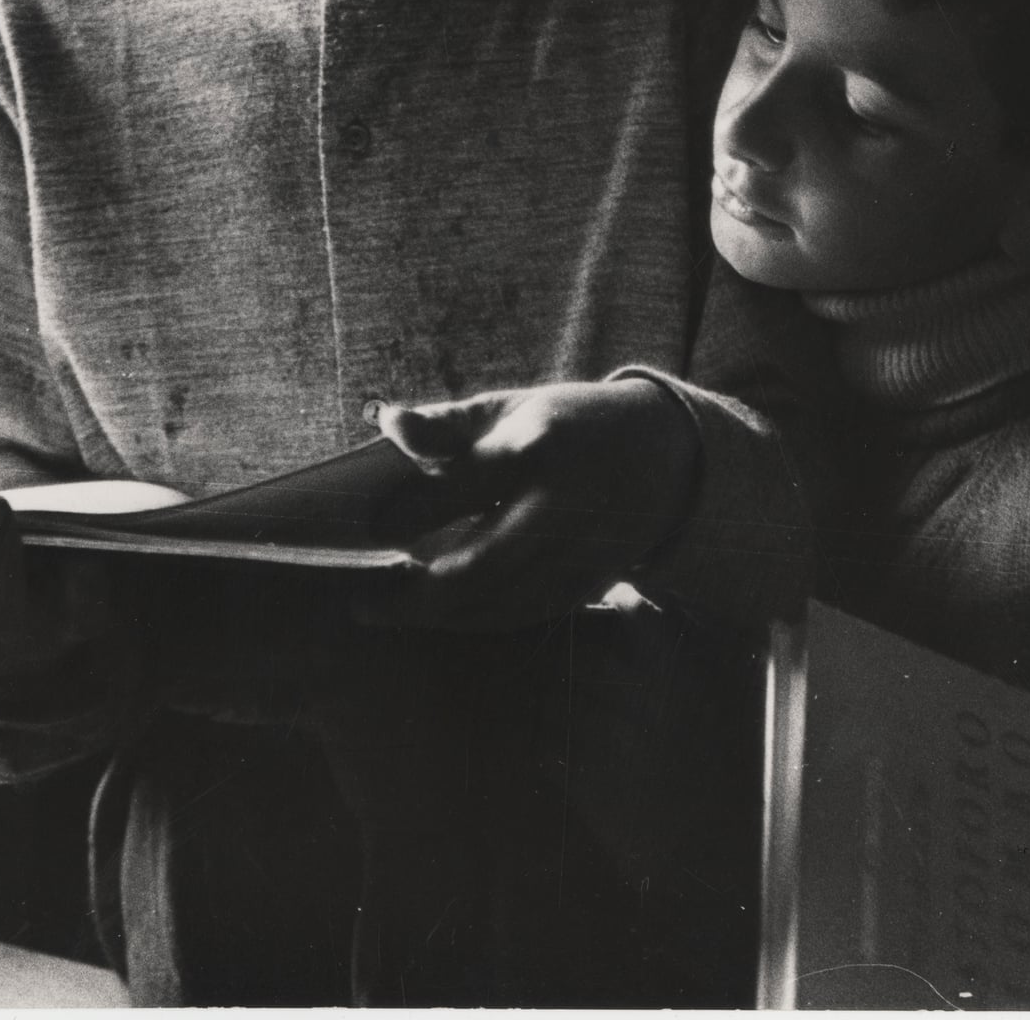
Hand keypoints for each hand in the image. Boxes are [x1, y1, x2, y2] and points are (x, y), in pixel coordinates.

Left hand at [355, 378, 700, 630]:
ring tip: (393, 611)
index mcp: (535, 446)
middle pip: (482, 565)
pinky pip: (527, 613)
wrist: (663, 453)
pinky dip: (480, 620)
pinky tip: (443, 616)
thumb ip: (445, 425)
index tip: (370, 530)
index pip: (461, 485)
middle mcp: (562, 503)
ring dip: (442, 615)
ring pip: (503, 601)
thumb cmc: (564, 423)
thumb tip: (388, 423)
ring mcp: (582, 548)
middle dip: (418, 595)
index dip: (411, 512)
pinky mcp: (593, 580)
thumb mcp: (506, 409)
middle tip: (366, 604)